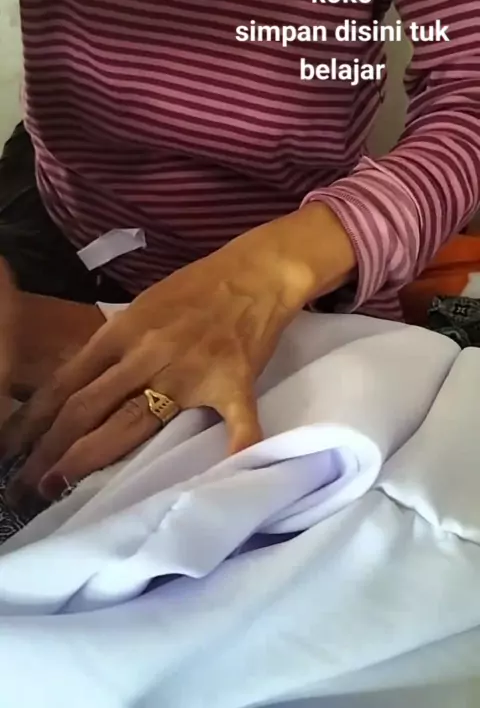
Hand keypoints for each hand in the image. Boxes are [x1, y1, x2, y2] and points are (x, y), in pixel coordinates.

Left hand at [0, 203, 355, 506]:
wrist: (255, 272)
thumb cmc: (197, 287)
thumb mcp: (142, 306)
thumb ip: (115, 345)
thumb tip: (81, 385)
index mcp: (124, 332)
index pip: (67, 381)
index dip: (35, 419)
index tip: (11, 447)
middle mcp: (148, 353)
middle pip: (88, 407)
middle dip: (50, 449)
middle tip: (25, 484)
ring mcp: (190, 372)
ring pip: (133, 423)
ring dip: (92, 457)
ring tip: (60, 485)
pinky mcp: (233, 383)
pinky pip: (235, 424)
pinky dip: (233, 451)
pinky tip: (224, 476)